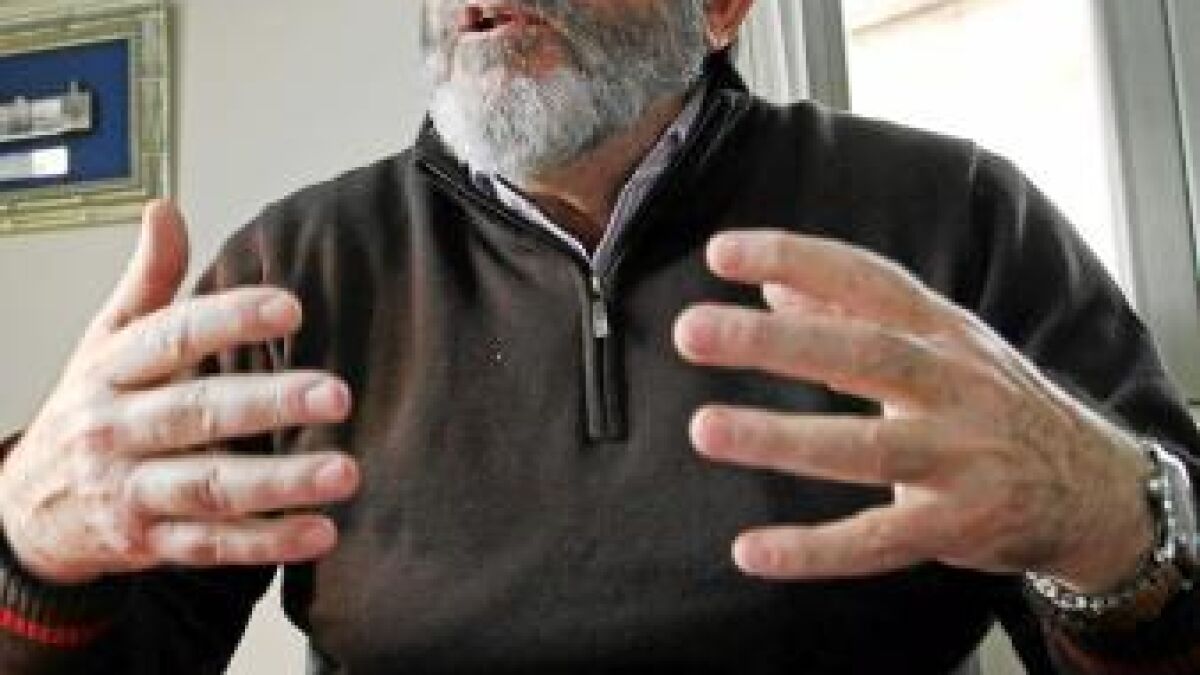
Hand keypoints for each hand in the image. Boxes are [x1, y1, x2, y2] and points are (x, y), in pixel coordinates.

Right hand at [0, 201, 359, 585]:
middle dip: (268, 405)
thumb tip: (166, 209)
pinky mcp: (151, 542)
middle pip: (196, 413)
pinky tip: (320, 531)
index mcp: (112, 369)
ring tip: (345, 471)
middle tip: (337, 394)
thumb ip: (147, 281)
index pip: (171, 337)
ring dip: (280, 483)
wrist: (27, 508)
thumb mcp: (104, 340)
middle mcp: (119, 429)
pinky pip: (213, 545)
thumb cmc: (87, 409)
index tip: (290, 307)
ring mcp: (133, 490)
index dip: (230, 320)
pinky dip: (267, 543)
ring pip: (210, 487)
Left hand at [674, 230, 1153, 592]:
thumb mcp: (937, 343)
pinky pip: (878, 540)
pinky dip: (815, 549)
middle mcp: (953, 385)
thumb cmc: (991, 401)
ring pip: (866, 448)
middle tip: (692, 331)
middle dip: (774, 343)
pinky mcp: (957, 526)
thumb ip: (853, 315)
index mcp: (942, 331)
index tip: (722, 252)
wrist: (1093, 485)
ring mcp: (960, 458)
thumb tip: (773, 284)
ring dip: (781, 438)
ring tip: (704, 429)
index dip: (797, 259)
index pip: (866, 280)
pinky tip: (751, 551)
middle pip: (862, 355)